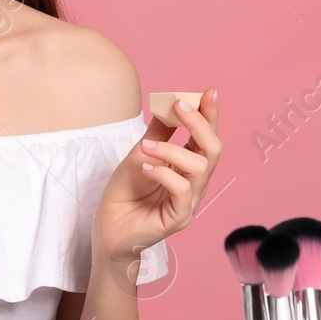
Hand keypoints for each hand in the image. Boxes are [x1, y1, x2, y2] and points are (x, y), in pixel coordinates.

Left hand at [93, 90, 221, 266]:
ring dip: (172, 150)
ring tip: (146, 147)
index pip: (207, 137)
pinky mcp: (179, 217)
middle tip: (179, 105)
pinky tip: (145, 169)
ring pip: (200, 167)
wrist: (107, 227)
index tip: (207, 92)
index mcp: (188, 166)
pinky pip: (182, 190)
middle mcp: (195, 183)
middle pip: (213, 149)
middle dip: (199, 123)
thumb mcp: (141, 154)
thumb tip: (169, 103)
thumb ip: (158, 133)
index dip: (210, 115)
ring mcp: (189, 201)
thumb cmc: (125, 192)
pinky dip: (164, 173)